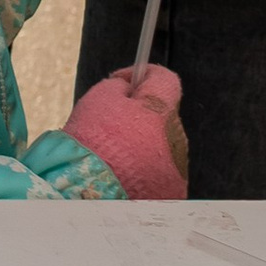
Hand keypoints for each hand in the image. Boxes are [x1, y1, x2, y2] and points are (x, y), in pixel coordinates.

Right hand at [66, 62, 188, 198]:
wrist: (88, 191)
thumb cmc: (91, 142)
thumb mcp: (99, 99)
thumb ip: (119, 87)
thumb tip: (129, 88)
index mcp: (160, 110)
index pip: (166, 80)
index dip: (144, 74)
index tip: (126, 81)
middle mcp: (176, 137)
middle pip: (163, 116)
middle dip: (142, 115)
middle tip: (112, 123)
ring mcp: (177, 167)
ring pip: (164, 146)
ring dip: (145, 144)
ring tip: (115, 156)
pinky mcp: (173, 191)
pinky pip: (162, 172)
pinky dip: (146, 171)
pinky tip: (124, 175)